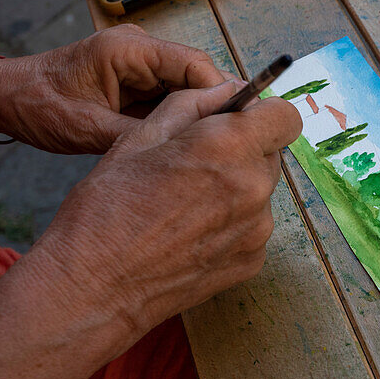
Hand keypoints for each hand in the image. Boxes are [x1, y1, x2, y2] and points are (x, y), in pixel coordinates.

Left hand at [0, 24, 227, 153]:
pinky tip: (187, 142)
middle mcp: (139, 48)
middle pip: (197, 75)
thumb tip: (190, 145)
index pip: (195, 65)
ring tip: (212, 146)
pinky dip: (180, 117)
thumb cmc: (36, 106)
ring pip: (188, 87)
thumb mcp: (90, 130)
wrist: (2, 98)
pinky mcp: (136, 77)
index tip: (239, 127)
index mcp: (128, 48)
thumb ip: (144, 133)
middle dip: (214, 107)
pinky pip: (171, 95)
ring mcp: (139, 61)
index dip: (222, 94)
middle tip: (232, 143)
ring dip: (198, 114)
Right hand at [25, 80, 301, 357]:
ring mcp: (258, 230)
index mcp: (229, 148)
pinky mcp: (252, 261)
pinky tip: (188, 233)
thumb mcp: (140, 137)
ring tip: (184, 204)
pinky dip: (229, 224)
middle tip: (194, 163)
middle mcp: (254, 188)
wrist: (95, 288)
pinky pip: (252, 227)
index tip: (240, 119)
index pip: (285, 116)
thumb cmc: (106, 210)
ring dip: (235, 188)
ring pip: (260, 191)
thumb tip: (228, 90)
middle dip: (243, 150)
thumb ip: (193, 104)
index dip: (263, 113)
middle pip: (271, 154)